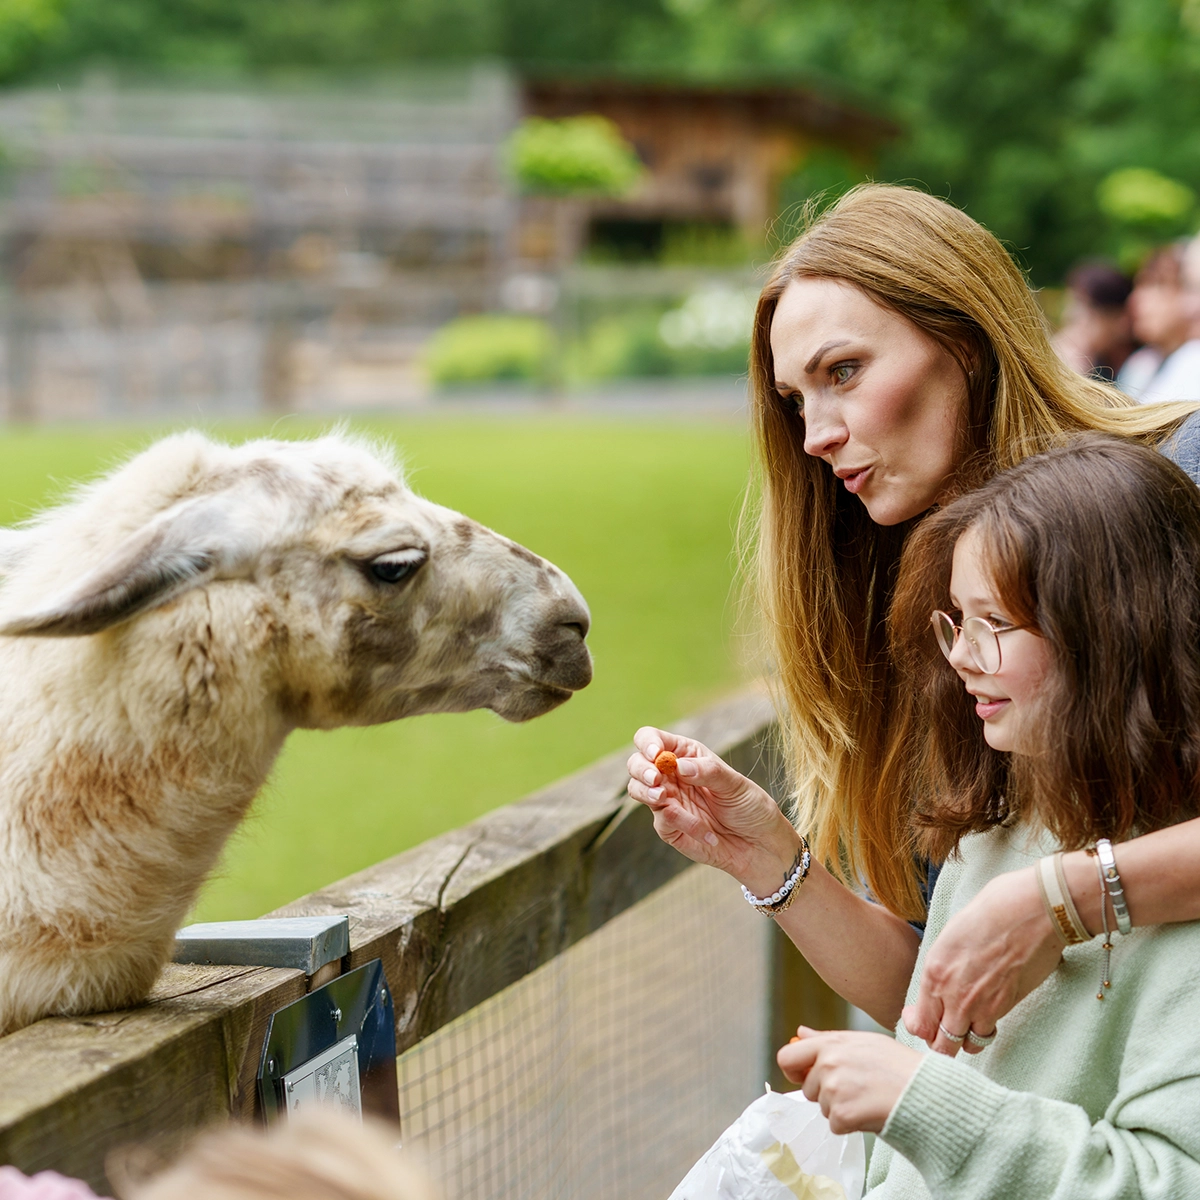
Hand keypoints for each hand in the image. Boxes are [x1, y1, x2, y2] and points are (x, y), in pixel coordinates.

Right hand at [626, 726, 799, 892]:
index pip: (653, 739)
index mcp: (685, 755)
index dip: (648, 742)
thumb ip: (707, 771)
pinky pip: (663, 820)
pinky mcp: (668, 826)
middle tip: (656, 779)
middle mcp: (671, 775)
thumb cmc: (749, 806)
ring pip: (638, 790)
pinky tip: (707, 833)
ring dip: (646, 793)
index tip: (656, 754)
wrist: (758, 845)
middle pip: (637, 764)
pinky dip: (683, 824)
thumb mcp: (735, 784)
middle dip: (641, 769)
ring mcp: (667, 800)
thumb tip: (677, 765)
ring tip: (664, 799)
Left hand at [776, 1027, 922, 1134]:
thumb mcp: (862, 1042)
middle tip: (854, 1090)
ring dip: (841, 1109)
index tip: (805, 1077)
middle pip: (808, 1089)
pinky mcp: (842, 1114)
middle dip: (825, 1093)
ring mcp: (833, 1089)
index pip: (787, 1058)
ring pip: (823, 1108)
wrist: (924, 1091)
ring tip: (868, 1098)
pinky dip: (850, 1125)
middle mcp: (827, 1064)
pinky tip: (870, 1112)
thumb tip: (800, 1033)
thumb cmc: (897, 1065)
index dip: (794, 1071)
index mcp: (830, 1044)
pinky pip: (835, 1125)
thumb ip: (827, 1039)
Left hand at [902, 866, 1063, 1056]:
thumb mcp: (952, 935)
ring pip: (964, 1046)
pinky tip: (986, 1021)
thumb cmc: (992, 911)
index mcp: (934, 971)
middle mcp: (951, 994)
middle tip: (943, 1030)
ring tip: (966, 1028)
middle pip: (939, 1044)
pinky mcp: (1005, 1008)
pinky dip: (984, 1034)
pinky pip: (987, 1035)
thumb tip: (943, 980)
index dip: (918, 1026)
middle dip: (938, 1042)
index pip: (918, 1022)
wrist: (1030, 911)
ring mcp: (979, 1005)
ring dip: (963, 1040)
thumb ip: (943, 965)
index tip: (922, 1018)